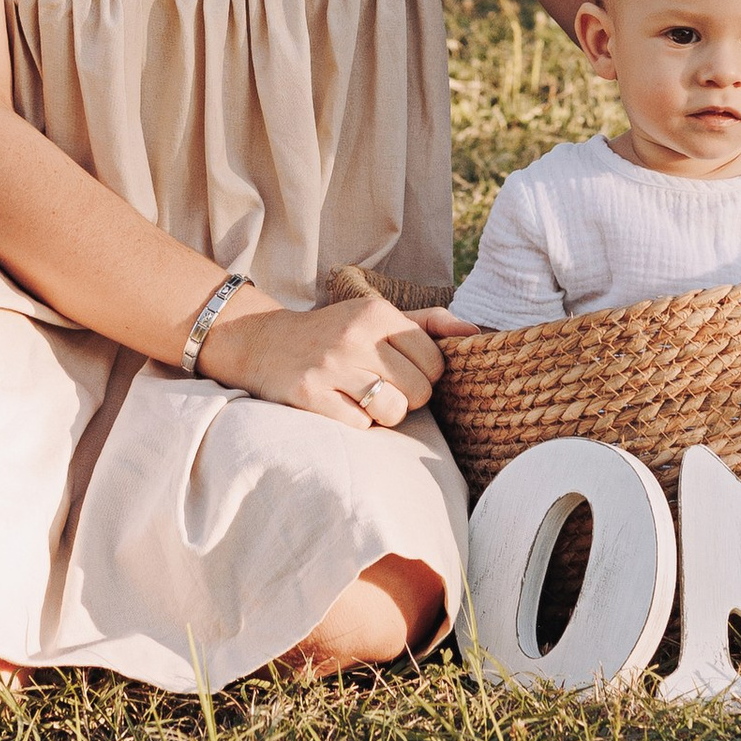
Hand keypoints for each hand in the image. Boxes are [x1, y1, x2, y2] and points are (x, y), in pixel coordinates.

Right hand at [196, 291, 463, 430]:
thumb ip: (428, 323)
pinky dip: (356, 424)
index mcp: (377, 313)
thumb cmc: (333, 332)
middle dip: (406, 396)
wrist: (263, 342)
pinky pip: (360, 427)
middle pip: (419, 391)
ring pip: (393, 412)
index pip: (435, 361)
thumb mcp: (376, 314)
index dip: (425, 373)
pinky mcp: (310, 395)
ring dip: (382, 413)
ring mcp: (331, 366)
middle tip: (380, 385)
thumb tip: (478, 332)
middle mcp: (355, 336)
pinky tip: (340, 405)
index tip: (402, 370)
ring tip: (361, 396)